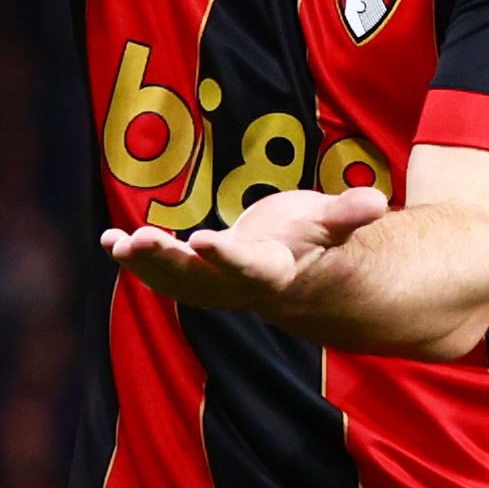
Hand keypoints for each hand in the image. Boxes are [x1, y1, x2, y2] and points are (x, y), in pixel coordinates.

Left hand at [98, 185, 389, 317]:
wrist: (298, 275)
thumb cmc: (314, 242)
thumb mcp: (331, 224)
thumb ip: (348, 216)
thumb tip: (378, 201)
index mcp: (272, 272)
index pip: (248, 268)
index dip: (226, 257)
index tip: (202, 240)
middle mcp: (235, 286)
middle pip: (198, 280)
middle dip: (168, 261)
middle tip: (140, 240)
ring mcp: (209, 285)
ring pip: (172, 280)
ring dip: (144, 263)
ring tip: (118, 243)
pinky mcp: (191, 275)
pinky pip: (158, 271)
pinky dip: (133, 257)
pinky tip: (110, 240)